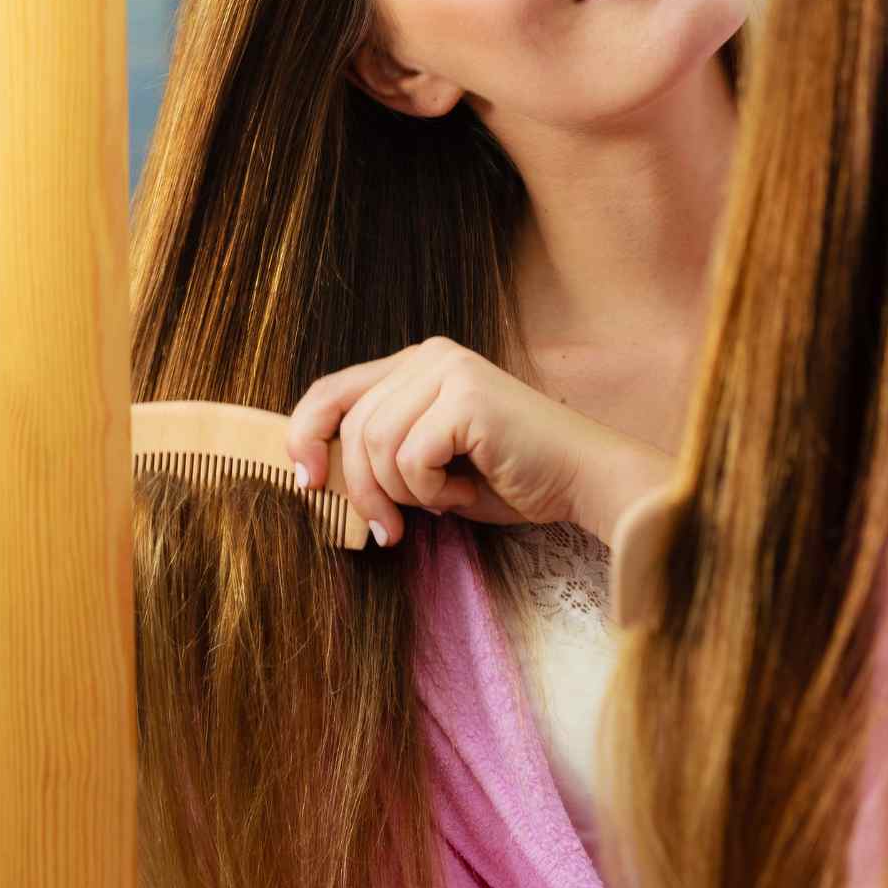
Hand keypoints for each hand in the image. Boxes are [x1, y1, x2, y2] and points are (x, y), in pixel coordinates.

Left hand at [288, 337, 672, 547]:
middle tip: (389, 530)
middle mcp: (429, 356)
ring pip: (377, 444)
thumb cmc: (508, 478)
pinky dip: (433, 491)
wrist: (582, 481)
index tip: (306, 484)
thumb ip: (378, 452)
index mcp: (415, 364)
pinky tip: (467, 491)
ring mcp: (449, 369)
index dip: (305, 436)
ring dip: (404, 493)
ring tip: (445, 501)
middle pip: (352, 426)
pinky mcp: (467, 395)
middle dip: (361, 489)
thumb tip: (312, 472)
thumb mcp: (426, 464)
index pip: (332, 390)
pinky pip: (412, 457)